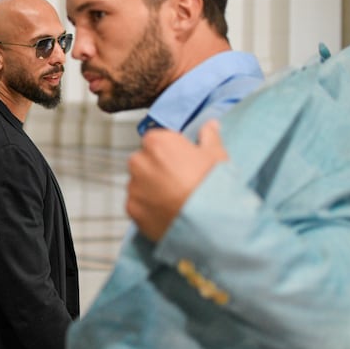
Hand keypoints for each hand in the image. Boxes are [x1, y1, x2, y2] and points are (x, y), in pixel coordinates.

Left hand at [126, 120, 227, 241]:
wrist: (208, 223)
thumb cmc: (212, 186)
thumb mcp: (217, 156)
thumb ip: (209, 136)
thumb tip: (210, 125)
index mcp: (157, 142)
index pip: (155, 140)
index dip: (169, 151)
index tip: (181, 162)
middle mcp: (138, 162)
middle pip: (143, 162)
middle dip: (156, 169)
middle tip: (178, 182)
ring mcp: (133, 187)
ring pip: (139, 184)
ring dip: (151, 189)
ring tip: (174, 200)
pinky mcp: (132, 210)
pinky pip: (138, 205)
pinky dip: (148, 208)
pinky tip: (166, 213)